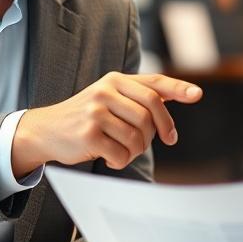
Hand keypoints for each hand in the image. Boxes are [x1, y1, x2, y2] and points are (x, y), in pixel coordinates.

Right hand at [11, 72, 202, 176]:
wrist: (45, 130)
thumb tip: (180, 92)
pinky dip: (120, 161)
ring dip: (136, 150)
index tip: (197, 95)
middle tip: (164, 141)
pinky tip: (110, 158)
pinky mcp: (88, 134)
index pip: (153, 84)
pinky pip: (120, 153)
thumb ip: (138, 95)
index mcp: (115, 80)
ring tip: (124, 150)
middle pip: (150, 113)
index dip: (178, 89)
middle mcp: (106, 91)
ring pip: (137, 136)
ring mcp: (96, 112)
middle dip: (160, 131)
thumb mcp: (109, 97)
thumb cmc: (85, 116)